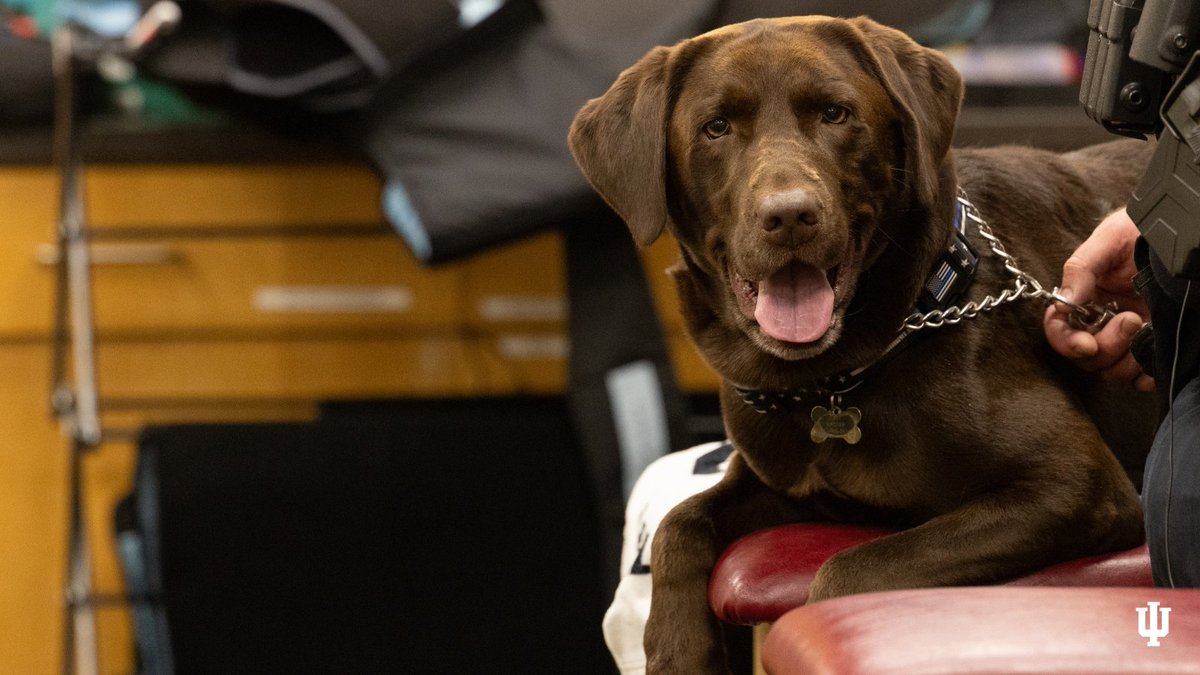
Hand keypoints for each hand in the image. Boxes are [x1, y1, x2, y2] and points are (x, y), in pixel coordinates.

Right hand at [1042, 208, 1153, 391]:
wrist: (1183, 228)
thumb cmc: (1141, 229)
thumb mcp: (1109, 239)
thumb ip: (1081, 269)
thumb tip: (1064, 303)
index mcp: (1084, 298)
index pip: (1059, 330)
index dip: (1067, 343)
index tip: (1087, 344)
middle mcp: (1102, 321)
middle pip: (1087, 357)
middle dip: (1106, 346)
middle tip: (1130, 319)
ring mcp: (1130, 336)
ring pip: (1112, 370)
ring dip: (1126, 359)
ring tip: (1146, 325)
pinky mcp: (1155, 345)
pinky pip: (1142, 376)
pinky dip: (1146, 373)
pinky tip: (1155, 351)